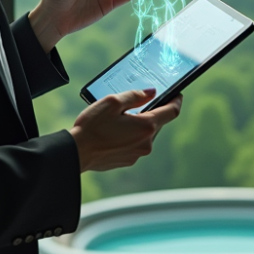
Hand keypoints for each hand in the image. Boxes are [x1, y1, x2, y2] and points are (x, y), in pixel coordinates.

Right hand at [68, 89, 182, 171]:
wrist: (77, 152)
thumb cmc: (93, 126)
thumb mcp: (113, 102)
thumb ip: (135, 95)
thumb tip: (151, 92)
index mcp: (146, 127)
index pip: (172, 112)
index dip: (176, 100)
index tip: (177, 93)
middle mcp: (146, 143)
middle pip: (157, 123)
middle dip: (151, 112)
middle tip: (137, 102)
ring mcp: (137, 154)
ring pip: (146, 134)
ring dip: (139, 124)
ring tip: (120, 118)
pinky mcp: (128, 161)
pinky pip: (135, 144)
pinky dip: (131, 135)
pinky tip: (114, 131)